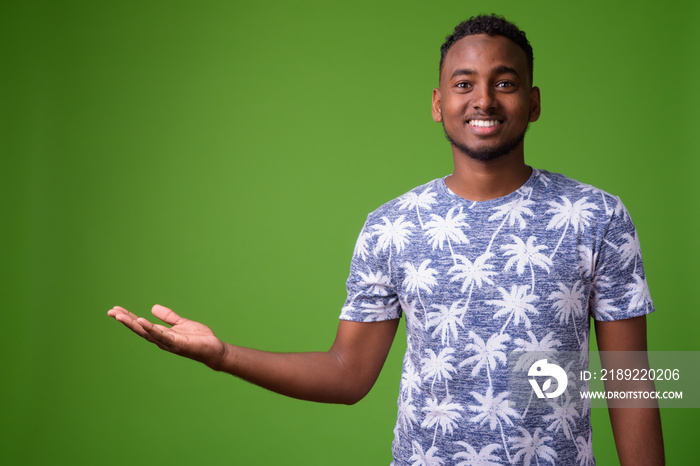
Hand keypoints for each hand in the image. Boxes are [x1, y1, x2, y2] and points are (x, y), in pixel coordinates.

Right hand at [107, 304, 225, 369]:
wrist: (213, 349)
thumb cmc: (199, 338)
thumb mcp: (181, 323)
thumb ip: (168, 316)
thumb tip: (153, 307)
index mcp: (162, 334)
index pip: (141, 324)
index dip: (129, 317)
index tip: (115, 310)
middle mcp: (161, 339)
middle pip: (139, 329)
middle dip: (125, 320)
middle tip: (110, 311)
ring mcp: (168, 342)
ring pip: (146, 332)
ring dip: (132, 324)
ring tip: (119, 315)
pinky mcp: (177, 343)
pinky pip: (161, 335)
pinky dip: (150, 328)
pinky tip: (141, 321)